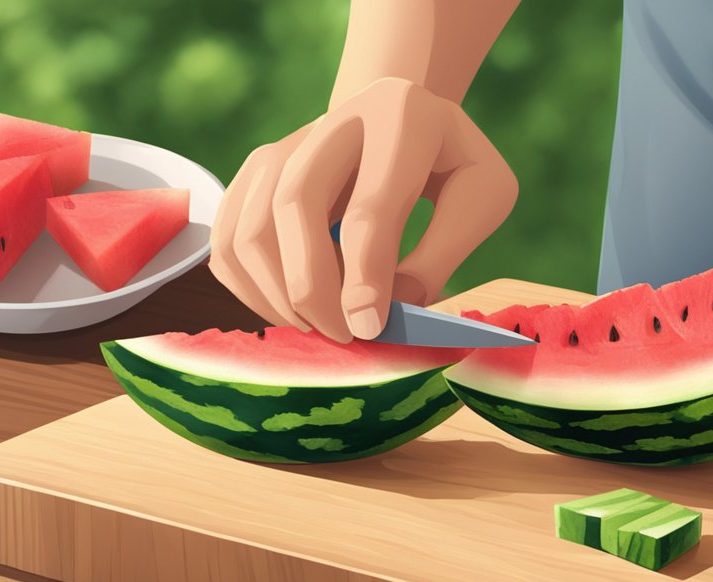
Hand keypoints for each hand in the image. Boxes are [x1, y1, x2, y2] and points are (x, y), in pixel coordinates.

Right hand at [210, 77, 517, 341]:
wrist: (403, 115)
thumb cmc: (451, 164)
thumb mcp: (484, 196)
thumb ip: (442, 252)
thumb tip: (384, 311)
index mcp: (402, 119)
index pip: (372, 206)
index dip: (366, 274)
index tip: (368, 327)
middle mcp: (333, 122)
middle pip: (295, 205)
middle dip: (312, 285)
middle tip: (342, 335)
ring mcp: (285, 145)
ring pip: (249, 224)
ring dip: (274, 292)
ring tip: (318, 327)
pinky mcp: (256, 171)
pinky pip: (228, 236)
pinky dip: (248, 285)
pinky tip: (288, 310)